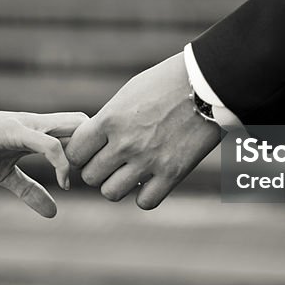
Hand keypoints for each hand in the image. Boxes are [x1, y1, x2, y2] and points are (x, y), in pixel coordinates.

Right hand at [0, 105, 87, 217]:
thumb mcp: (5, 175)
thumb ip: (30, 191)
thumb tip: (53, 213)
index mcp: (39, 131)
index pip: (79, 130)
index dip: (92, 150)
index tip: (94, 176)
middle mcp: (39, 124)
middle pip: (86, 124)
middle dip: (99, 148)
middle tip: (96, 176)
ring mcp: (29, 125)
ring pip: (74, 127)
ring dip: (87, 153)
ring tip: (87, 179)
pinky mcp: (15, 130)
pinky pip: (47, 142)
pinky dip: (61, 161)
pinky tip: (64, 182)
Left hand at [66, 53, 223, 208]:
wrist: (209, 84)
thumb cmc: (168, 82)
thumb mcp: (130, 93)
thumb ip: (108, 120)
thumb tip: (94, 141)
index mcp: (110, 119)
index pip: (74, 153)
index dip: (80, 154)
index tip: (91, 150)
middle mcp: (125, 143)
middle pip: (90, 176)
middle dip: (98, 169)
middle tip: (111, 160)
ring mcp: (149, 161)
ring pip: (111, 193)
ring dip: (117, 184)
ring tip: (129, 171)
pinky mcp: (173, 173)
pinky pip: (145, 202)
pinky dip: (145, 195)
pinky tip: (151, 180)